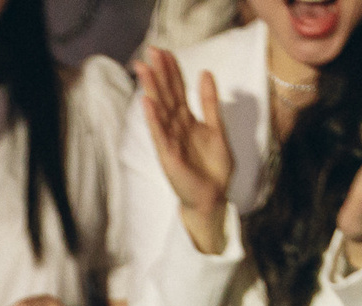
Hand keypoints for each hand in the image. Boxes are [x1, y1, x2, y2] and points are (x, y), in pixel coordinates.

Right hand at [137, 48, 232, 253]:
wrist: (213, 198)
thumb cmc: (214, 168)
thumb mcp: (217, 128)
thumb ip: (210, 102)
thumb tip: (205, 72)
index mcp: (187, 121)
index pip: (177, 90)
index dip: (172, 71)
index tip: (165, 51)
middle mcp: (175, 128)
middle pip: (166, 95)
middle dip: (158, 73)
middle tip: (151, 51)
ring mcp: (169, 141)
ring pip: (160, 110)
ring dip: (151, 89)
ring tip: (143, 69)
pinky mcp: (168, 156)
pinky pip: (159, 134)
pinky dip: (153, 118)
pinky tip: (147, 102)